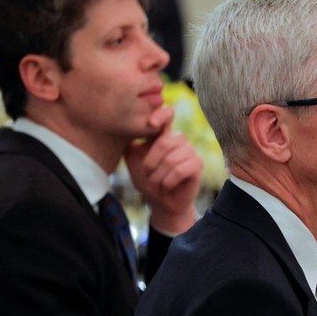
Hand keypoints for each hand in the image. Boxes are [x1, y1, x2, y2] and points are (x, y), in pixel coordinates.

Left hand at [124, 105, 202, 234]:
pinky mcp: (198, 164)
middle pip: (165, 142)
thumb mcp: (133, 159)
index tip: (151, 123)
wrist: (161, 202)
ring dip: (158, 177)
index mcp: (163, 134)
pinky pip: (180, 170)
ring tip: (155, 185)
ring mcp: (190, 150)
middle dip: (151, 163)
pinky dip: (167, 182)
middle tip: (147, 175)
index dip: (161, 114)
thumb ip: (129, 142)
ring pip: (171, 159)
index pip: (167, 113)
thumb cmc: (147, 179)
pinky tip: (166, 187)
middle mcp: (179, 139)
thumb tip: (118, 125)